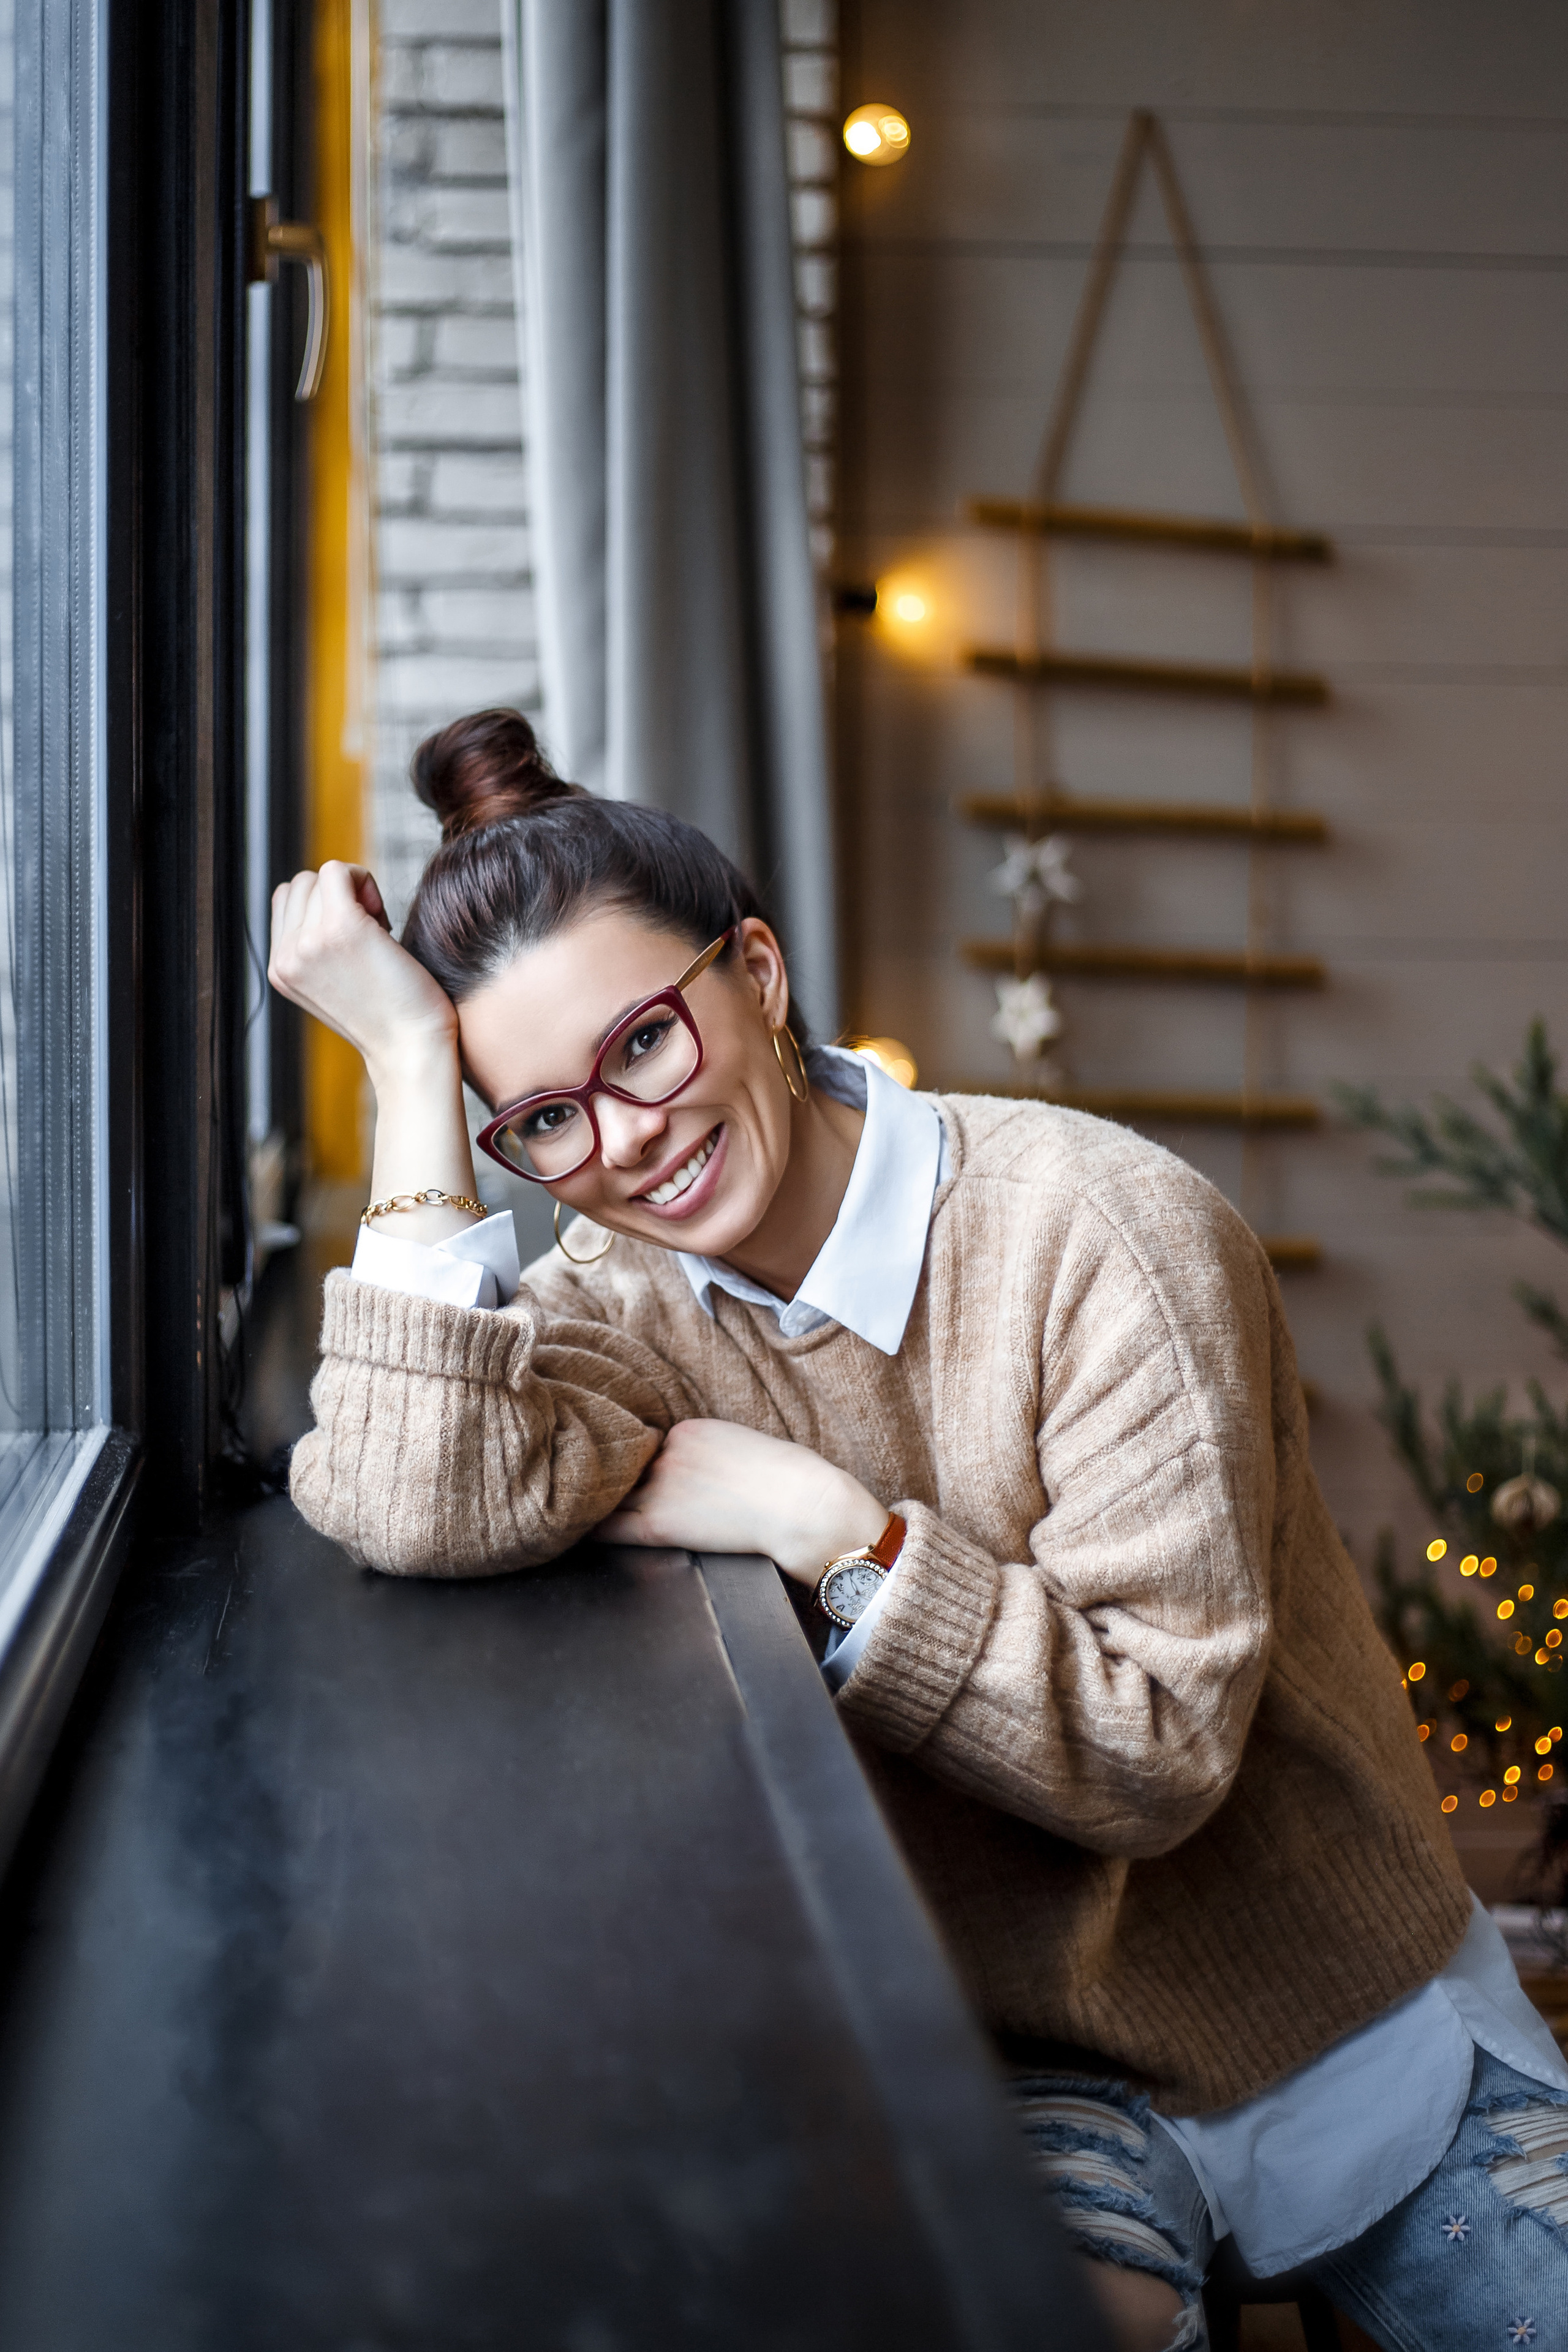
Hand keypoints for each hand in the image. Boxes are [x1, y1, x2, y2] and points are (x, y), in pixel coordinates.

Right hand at [269, 862, 457, 1080]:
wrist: (412, 1049)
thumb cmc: (390, 1015)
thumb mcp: (334, 983)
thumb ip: (317, 948)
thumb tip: (328, 894)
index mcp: (280, 970)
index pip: (286, 903)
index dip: (324, 908)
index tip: (357, 940)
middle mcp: (285, 957)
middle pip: (301, 885)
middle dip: (338, 898)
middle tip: (371, 938)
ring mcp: (308, 943)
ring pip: (318, 876)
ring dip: (353, 892)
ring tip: (377, 933)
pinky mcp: (339, 929)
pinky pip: (338, 870)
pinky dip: (364, 880)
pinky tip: (384, 920)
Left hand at [596, 1420, 887, 1585]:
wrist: (804, 1506)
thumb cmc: (791, 1482)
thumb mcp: (744, 1448)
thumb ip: (709, 1454)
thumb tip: (696, 1476)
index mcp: (688, 1430)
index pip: (646, 1448)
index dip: (637, 1467)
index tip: (627, 1477)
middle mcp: (667, 1453)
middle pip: (625, 1470)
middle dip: (614, 1483)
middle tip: (589, 1491)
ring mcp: (660, 1487)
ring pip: (612, 1496)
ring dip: (598, 1505)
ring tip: (573, 1512)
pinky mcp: (660, 1523)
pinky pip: (611, 1527)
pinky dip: (592, 1530)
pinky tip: (573, 1534)